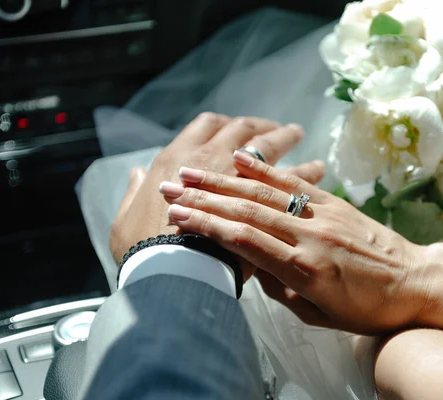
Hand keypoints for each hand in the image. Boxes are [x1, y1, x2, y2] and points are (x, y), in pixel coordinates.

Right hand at [110, 113, 324, 268]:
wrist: (174, 287)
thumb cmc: (144, 259)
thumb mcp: (124, 224)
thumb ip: (134, 195)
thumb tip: (140, 173)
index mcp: (180, 163)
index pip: (206, 129)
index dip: (218, 125)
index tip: (230, 126)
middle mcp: (218, 166)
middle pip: (243, 138)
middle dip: (256, 126)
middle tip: (271, 122)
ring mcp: (254, 191)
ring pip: (275, 158)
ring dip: (284, 140)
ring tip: (297, 132)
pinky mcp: (278, 216)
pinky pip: (295, 186)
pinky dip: (304, 174)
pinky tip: (318, 168)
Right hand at [159, 151, 440, 333]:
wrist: (417, 282)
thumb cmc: (369, 309)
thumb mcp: (320, 315)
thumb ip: (281, 290)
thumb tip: (252, 266)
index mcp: (304, 269)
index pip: (245, 242)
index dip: (208, 228)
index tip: (177, 218)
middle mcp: (310, 236)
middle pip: (247, 212)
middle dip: (204, 200)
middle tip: (169, 190)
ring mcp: (323, 214)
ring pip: (265, 193)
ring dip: (225, 181)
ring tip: (192, 172)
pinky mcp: (334, 203)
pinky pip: (295, 183)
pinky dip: (266, 169)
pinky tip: (241, 157)